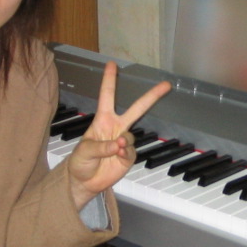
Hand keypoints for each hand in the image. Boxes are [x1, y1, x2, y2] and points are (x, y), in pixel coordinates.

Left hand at [66, 61, 170, 209]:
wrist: (84, 181)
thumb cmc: (80, 162)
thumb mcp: (84, 150)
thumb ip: (101, 146)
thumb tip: (118, 143)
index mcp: (102, 120)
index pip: (107, 96)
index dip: (109, 80)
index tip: (112, 64)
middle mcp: (115, 127)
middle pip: (136, 109)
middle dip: (151, 96)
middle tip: (166, 85)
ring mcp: (123, 141)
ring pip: (130, 136)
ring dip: (122, 143)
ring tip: (112, 151)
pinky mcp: (128, 156)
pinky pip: (131, 151)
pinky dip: (124, 154)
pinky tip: (116, 158)